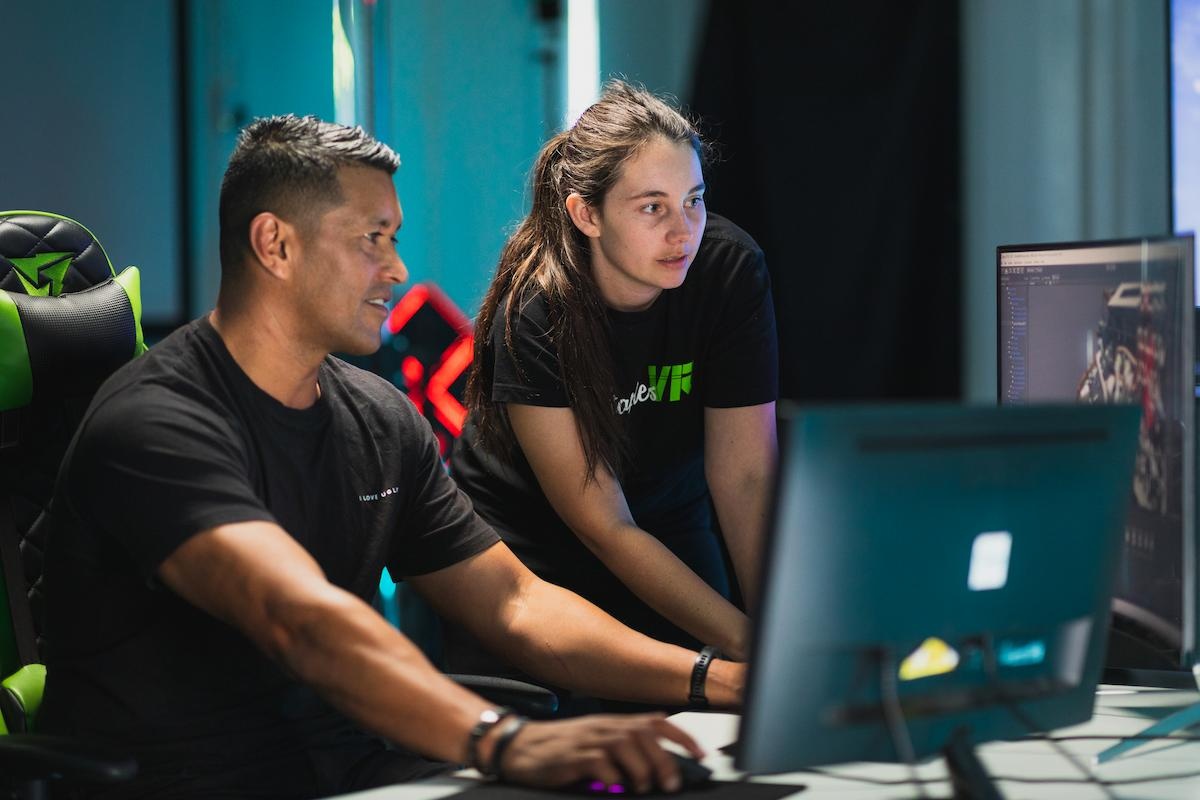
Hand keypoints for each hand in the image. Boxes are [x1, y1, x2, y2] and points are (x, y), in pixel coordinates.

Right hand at [494, 713, 703, 792]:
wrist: (519, 746)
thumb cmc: (557, 748)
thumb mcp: (594, 739)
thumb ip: (622, 744)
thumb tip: (656, 756)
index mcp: (612, 723)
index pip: (655, 722)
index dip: (681, 737)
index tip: (699, 754)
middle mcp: (603, 727)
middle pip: (644, 734)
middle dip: (664, 759)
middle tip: (670, 783)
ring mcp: (588, 740)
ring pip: (626, 745)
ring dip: (641, 768)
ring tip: (643, 786)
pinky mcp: (573, 756)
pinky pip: (600, 764)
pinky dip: (613, 777)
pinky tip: (614, 787)